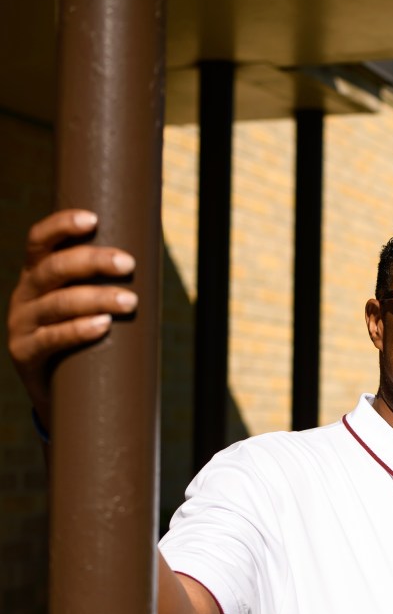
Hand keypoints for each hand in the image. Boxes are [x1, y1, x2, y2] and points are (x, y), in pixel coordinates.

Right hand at [6, 209, 138, 430]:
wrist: (56, 394)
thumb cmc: (81, 340)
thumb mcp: (83, 307)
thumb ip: (100, 285)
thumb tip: (150, 258)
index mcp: (35, 275)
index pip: (39, 241)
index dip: (61, 226)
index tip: (93, 219)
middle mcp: (24, 294)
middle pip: (54, 268)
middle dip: (93, 262)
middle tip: (128, 264)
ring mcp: (21, 324)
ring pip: (58, 303)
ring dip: (96, 298)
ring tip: (130, 301)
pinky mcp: (24, 353)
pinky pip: (51, 339)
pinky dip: (79, 330)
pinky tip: (103, 325)